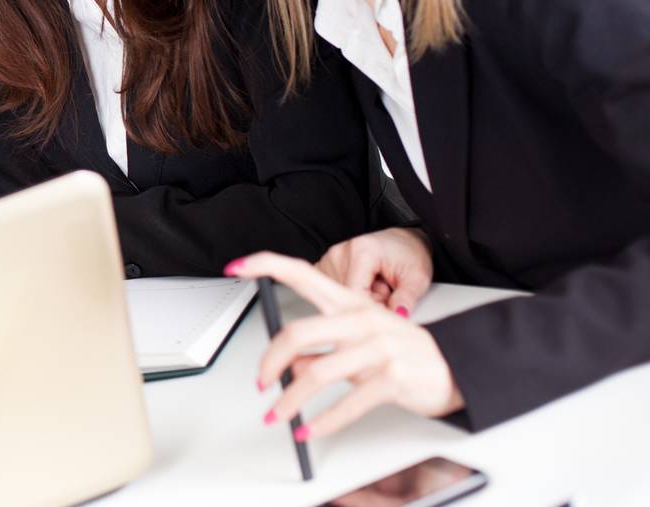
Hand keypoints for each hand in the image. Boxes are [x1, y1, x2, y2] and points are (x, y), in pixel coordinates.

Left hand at [226, 252, 463, 440]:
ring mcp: (378, 347)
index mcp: (350, 302)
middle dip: (270, 362)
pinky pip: (347, 403)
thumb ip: (322, 348)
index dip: (265, 265)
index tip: (236, 266)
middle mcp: (361, 319)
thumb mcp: (359, 341)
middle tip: (260, 382)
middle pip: (298, 333)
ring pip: (316, 372)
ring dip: (290, 400)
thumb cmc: (403, 351)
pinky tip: (310, 428)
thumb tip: (287, 365)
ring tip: (278, 415)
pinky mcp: (392, 377)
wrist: (457, 367)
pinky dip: (323, 420)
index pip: (302, 272)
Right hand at [315, 227, 433, 315]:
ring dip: (359, 300)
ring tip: (377, 289)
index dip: (373, 309)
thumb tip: (398, 316)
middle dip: (369, 303)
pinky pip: (334, 292)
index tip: (388, 312)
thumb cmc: (409, 256)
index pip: (356, 293)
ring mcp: (329, 259)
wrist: (401, 242)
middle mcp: (339, 252)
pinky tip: (364, 287)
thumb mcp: (417, 277)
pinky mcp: (324, 267)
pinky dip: (349, 295)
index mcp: (362, 250)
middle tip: (387, 294)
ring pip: (340, 297)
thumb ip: (406, 298)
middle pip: (347, 296)